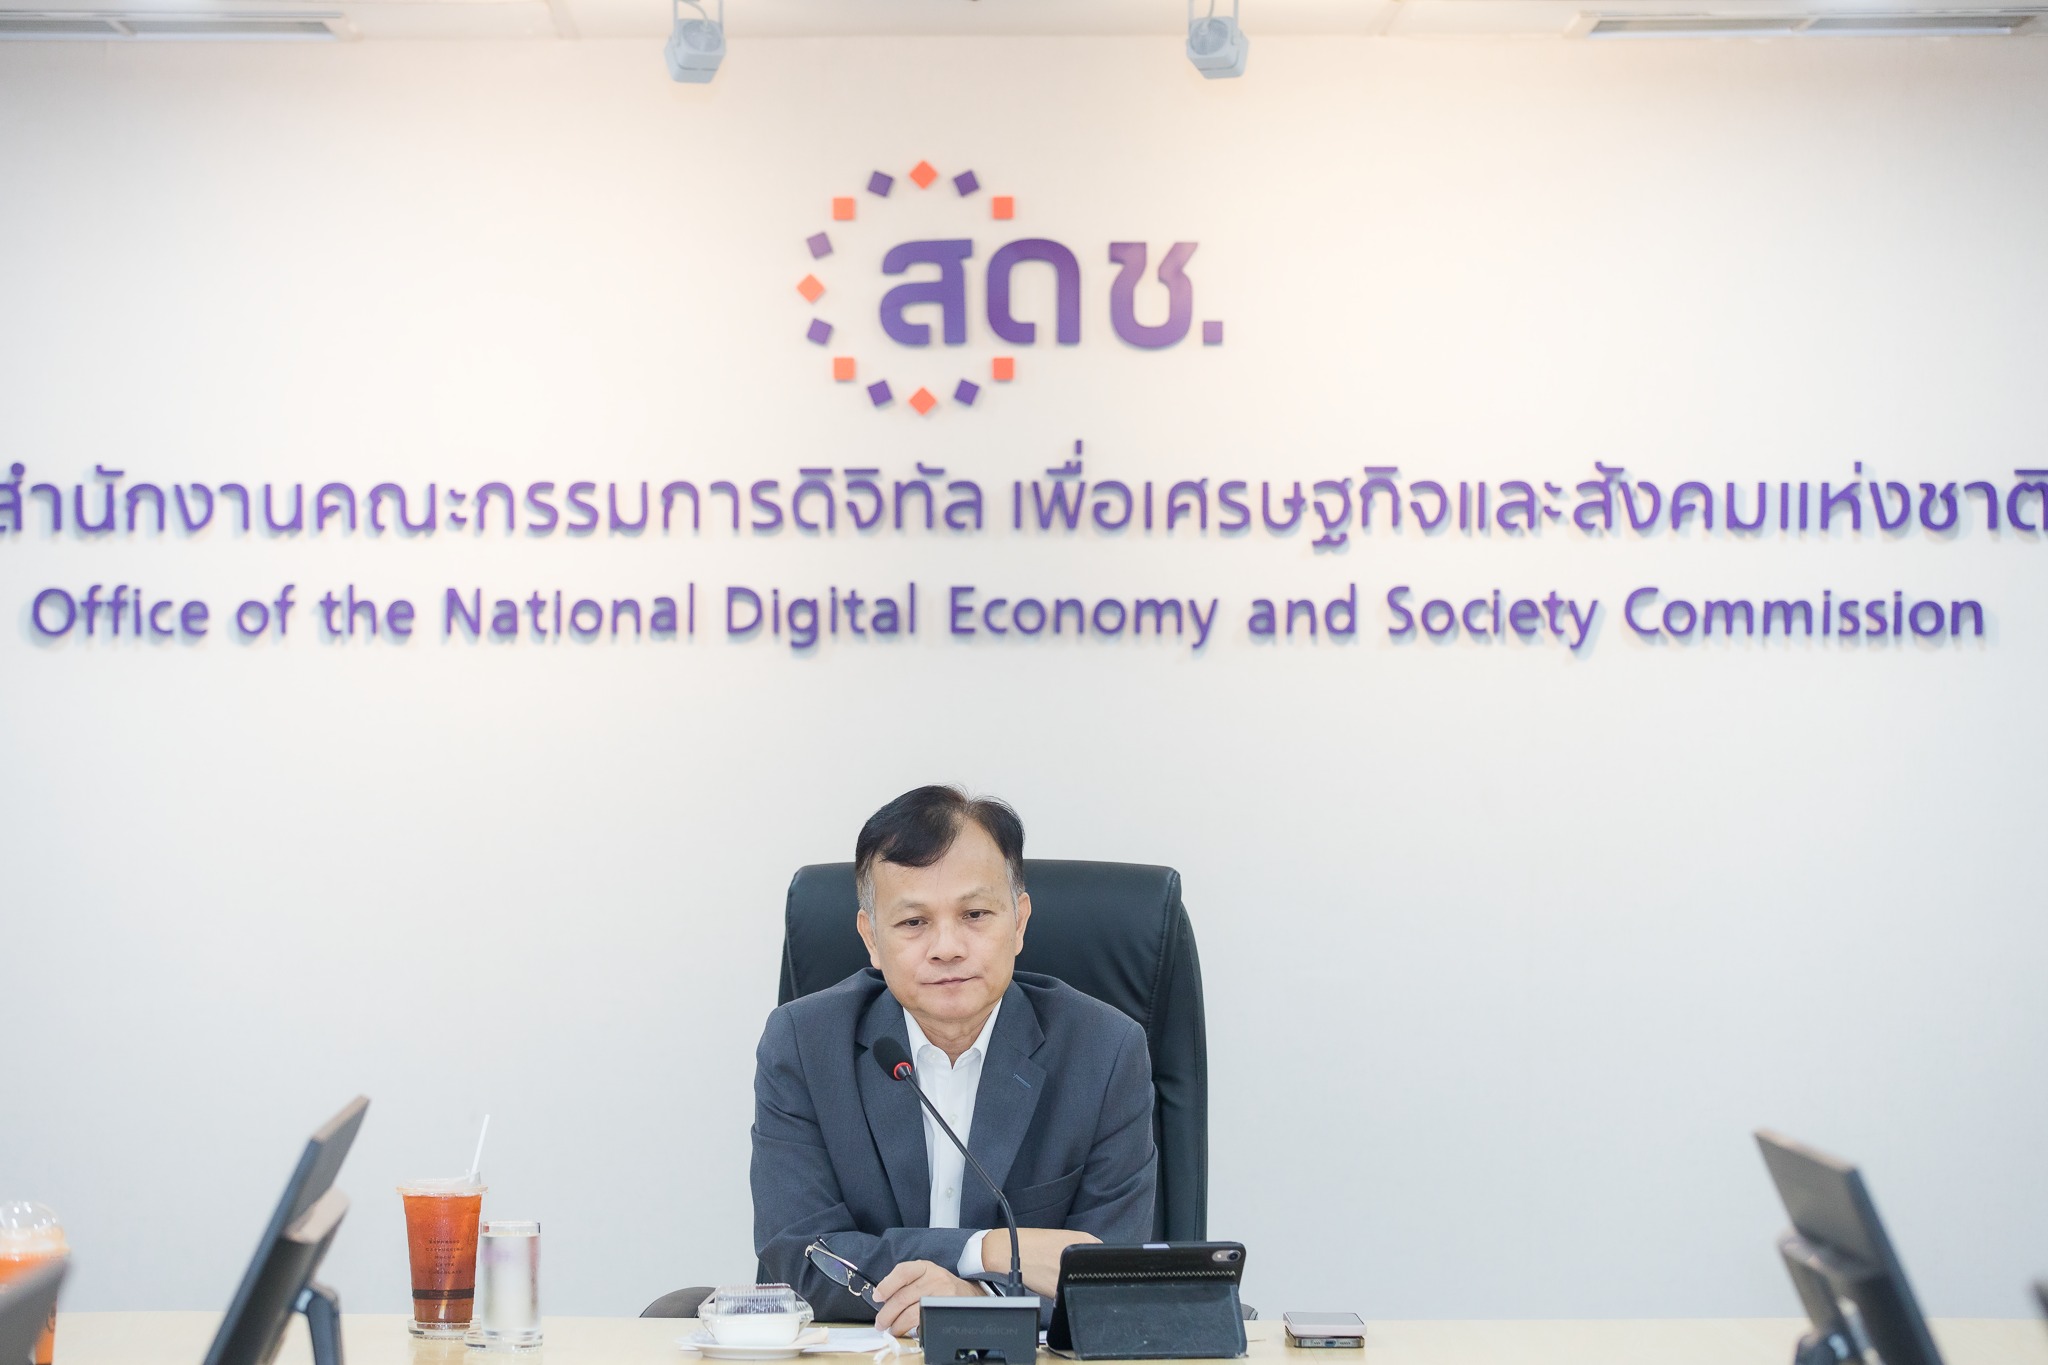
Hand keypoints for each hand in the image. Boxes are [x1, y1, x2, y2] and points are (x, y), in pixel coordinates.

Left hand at [871, 1259, 976, 1337]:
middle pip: (903, 1297)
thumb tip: (882, 1299)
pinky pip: (924, 1322)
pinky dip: (912, 1329)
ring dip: (897, 1324)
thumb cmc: (941, 1286)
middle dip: (887, 1313)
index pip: (902, 1272)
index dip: (887, 1285)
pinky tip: (908, 1331)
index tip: (877, 1297)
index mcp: (925, 1267)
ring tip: (892, 1329)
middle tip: (880, 1323)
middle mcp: (934, 1278)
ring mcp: (942, 1295)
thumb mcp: (925, 1275)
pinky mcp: (946, 1310)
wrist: (970, 1294)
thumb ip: (905, 1283)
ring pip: (911, 1312)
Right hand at [982, 1227, 1100, 1296]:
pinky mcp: (1058, 1288)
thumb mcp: (1062, 1237)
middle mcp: (1080, 1256)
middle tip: (1068, 1271)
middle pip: (1094, 1271)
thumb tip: (1093, 1261)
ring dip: (1075, 1283)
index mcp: (1083, 1240)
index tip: (1086, 1266)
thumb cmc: (1031, 1244)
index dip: (1093, 1264)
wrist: (1007, 1251)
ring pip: (1081, 1284)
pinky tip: (1051, 1284)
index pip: (1104, 1256)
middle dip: (1085, 1274)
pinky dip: (1064, 1293)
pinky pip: (1068, 1294)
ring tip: (1056, 1276)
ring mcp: (1070, 1272)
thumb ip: (1080, 1247)